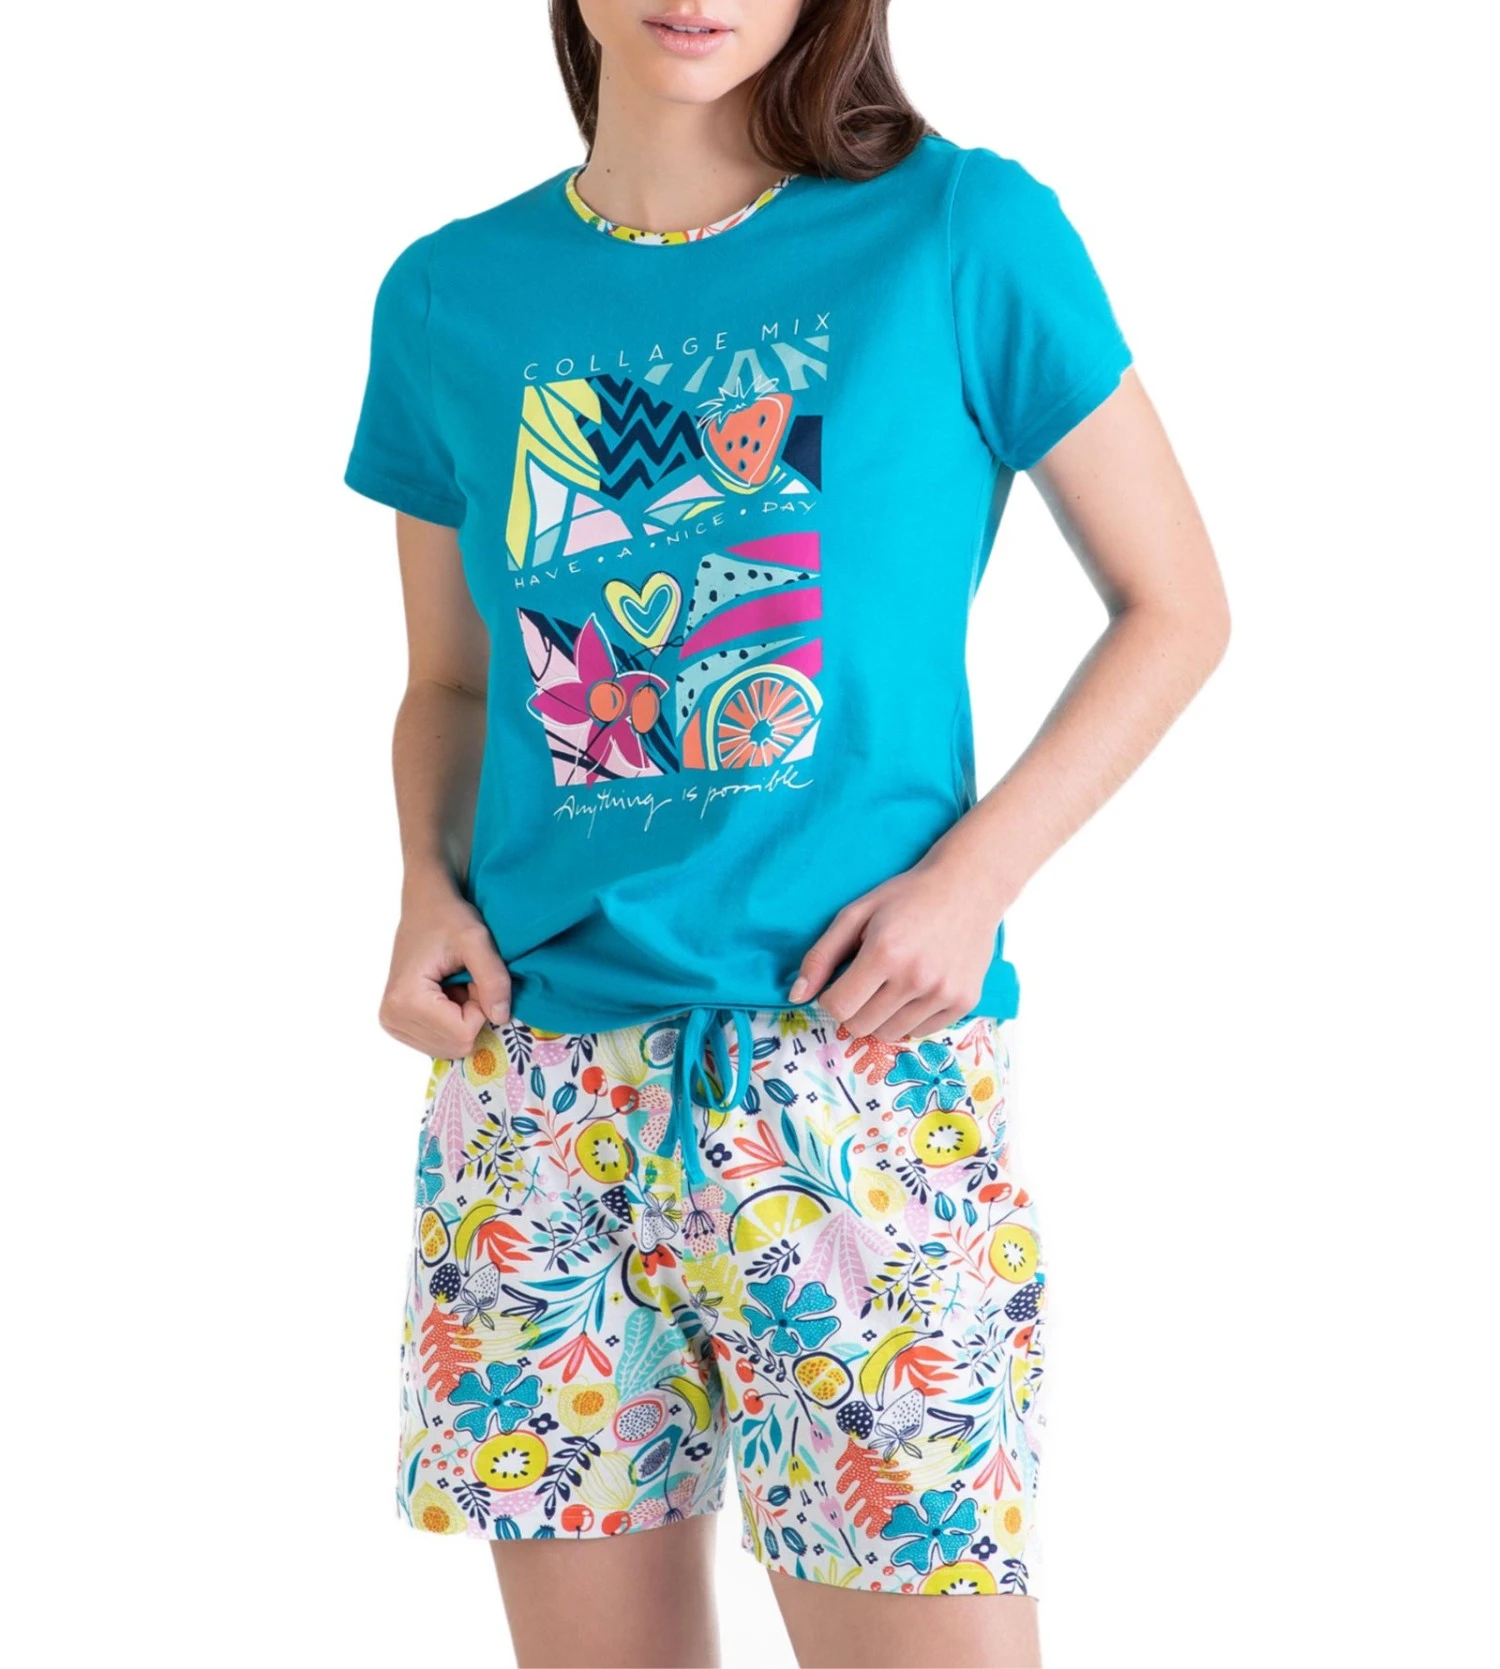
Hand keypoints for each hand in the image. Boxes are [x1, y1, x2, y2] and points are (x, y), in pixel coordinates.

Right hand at [379, 872, 510, 1059]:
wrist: (426, 906)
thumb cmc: (448, 917)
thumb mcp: (477, 940)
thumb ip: (493, 978)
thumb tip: (501, 1018)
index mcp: (405, 1001)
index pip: (461, 1034)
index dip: (479, 1007)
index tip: (472, 977)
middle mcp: (392, 1019)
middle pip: (454, 1046)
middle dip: (471, 1015)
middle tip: (465, 981)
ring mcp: (392, 1024)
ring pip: (449, 1047)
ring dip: (463, 1018)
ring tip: (455, 985)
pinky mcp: (398, 1024)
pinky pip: (440, 1041)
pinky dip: (452, 1021)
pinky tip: (447, 994)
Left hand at [788, 845, 1008, 1042]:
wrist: (968, 887)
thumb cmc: (906, 896)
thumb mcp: (855, 914)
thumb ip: (821, 956)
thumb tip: (796, 996)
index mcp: (885, 952)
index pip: (838, 1008)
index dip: (831, 998)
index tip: (841, 982)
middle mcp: (916, 978)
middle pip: (861, 1026)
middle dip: (853, 1009)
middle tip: (865, 982)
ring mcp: (943, 993)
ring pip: (889, 1034)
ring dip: (880, 1016)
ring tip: (891, 985)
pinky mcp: (964, 1002)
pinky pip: (920, 1032)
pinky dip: (910, 1018)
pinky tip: (916, 989)